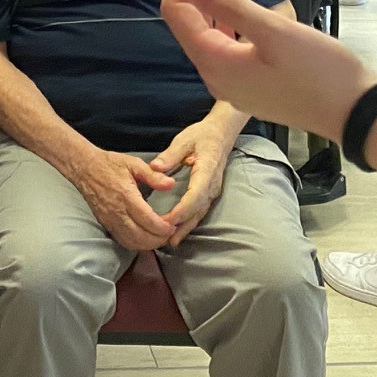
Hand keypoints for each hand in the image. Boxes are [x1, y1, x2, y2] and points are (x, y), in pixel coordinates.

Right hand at [67, 149, 175, 251]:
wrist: (84, 168)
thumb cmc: (110, 164)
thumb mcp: (134, 163)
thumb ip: (153, 175)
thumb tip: (171, 184)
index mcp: (126, 196)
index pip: (148, 221)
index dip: (163, 228)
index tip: (174, 226)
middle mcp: (117, 212)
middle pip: (141, 237)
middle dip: (158, 240)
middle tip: (170, 234)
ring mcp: (110, 221)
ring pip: (131, 242)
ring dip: (148, 245)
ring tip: (160, 238)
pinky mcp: (106, 224)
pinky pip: (122, 241)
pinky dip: (136, 245)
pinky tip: (145, 239)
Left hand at [149, 120, 236, 246]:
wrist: (220, 134)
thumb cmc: (201, 136)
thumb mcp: (184, 140)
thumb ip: (170, 155)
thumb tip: (155, 167)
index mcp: (207, 170)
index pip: (196, 194)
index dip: (183, 209)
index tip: (168, 220)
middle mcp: (212, 185)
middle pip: (198, 209)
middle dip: (182, 224)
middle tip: (165, 238)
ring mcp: (212, 190)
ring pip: (200, 213)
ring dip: (186, 228)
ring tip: (171, 242)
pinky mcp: (209, 193)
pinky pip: (200, 210)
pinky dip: (189, 222)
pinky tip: (179, 231)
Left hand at [160, 0, 371, 140]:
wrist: (354, 115)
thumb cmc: (319, 71)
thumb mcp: (275, 31)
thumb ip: (231, 6)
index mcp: (216, 64)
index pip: (177, 14)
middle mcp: (216, 78)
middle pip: (187, 25)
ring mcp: (234, 85)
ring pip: (205, 37)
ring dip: (204, 4)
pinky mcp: (251, 86)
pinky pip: (224, 49)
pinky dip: (222, 22)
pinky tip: (233, 9)